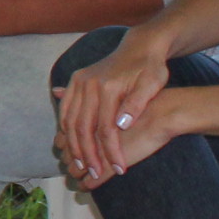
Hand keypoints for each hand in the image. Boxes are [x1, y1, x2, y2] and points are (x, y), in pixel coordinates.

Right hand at [56, 32, 177, 188]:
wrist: (140, 45)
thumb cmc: (150, 67)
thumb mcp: (153, 83)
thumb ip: (137, 104)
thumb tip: (121, 124)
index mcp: (109, 86)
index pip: (105, 128)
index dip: (111, 151)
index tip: (118, 169)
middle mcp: (89, 83)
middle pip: (82, 126)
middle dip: (88, 153)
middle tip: (95, 173)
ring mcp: (79, 81)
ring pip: (69, 120)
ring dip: (73, 145)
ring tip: (81, 165)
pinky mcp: (76, 80)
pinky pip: (65, 110)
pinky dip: (66, 130)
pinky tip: (72, 145)